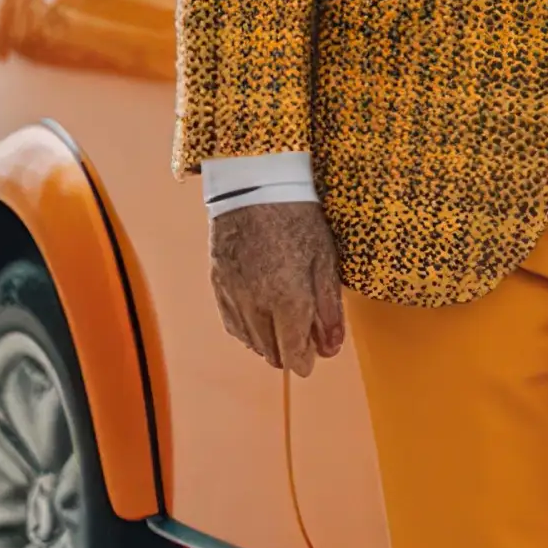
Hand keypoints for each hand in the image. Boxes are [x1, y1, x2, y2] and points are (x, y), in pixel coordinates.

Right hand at [210, 203, 345, 376]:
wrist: (253, 185)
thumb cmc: (298, 217)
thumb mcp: (325, 261)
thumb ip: (328, 309)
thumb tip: (330, 348)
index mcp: (287, 299)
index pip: (293, 351)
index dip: (304, 361)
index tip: (312, 360)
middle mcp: (255, 304)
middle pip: (271, 350)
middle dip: (289, 352)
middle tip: (305, 341)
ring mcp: (232, 295)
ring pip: (250, 340)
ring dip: (268, 343)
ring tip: (285, 330)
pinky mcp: (217, 283)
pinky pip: (232, 322)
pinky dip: (247, 330)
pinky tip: (259, 324)